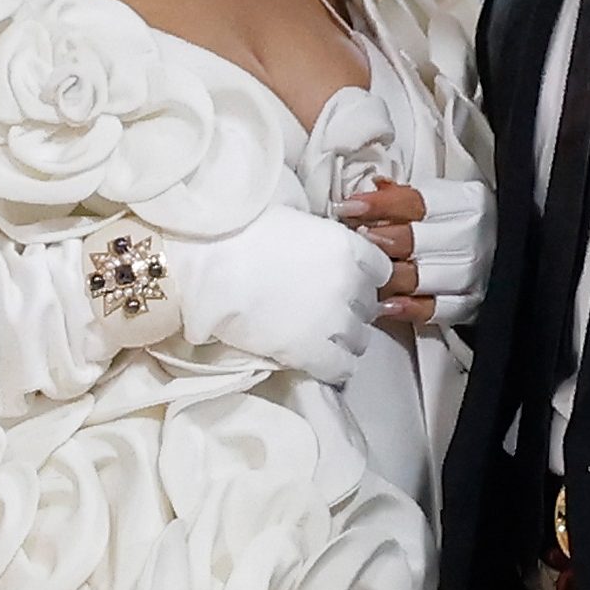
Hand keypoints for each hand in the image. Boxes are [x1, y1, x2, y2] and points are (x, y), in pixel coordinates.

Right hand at [167, 205, 390, 387]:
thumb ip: (321, 238)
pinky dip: (335, 366)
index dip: (364, 278)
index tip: (349, 282)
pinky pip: (341, 368)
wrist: (209, 262)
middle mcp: (349, 284)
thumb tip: (323, 246)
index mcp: (346, 247)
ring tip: (323, 338)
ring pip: (361, 339)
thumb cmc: (241, 231)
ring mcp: (333, 320)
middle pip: (369, 306)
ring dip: (346, 339)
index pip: (380, 270)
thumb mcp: (295, 221)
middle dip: (353, 309)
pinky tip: (320, 361)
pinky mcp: (312, 351)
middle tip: (328, 310)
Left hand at [338, 175, 495, 327]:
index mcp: (467, 203)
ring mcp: (474, 273)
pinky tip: (387, 305)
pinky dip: (411, 308)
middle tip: (353, 241)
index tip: (348, 208)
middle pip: (417, 240)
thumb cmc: (463, 224)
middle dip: (381, 240)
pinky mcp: (473, 304)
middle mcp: (473, 237)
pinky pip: (437, 308)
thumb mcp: (443, 201)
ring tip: (362, 272)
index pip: (417, 202)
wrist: (512, 255)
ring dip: (388, 276)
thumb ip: (407, 197)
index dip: (380, 205)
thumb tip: (374, 186)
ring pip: (422, 276)